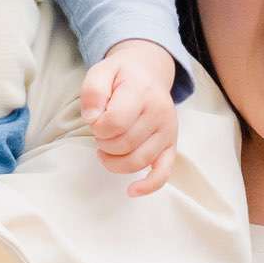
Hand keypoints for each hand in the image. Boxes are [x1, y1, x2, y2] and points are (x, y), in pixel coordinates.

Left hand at [79, 40, 180, 194]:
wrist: (148, 73)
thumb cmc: (121, 76)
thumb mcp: (101, 71)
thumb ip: (93, 91)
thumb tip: (94, 119)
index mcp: (142, 92)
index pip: (115, 122)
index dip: (97, 127)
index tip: (95, 119)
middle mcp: (160, 112)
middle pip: (124, 144)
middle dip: (103, 143)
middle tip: (100, 132)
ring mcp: (168, 132)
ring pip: (137, 161)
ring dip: (114, 161)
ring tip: (106, 149)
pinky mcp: (170, 146)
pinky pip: (163, 173)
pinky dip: (148, 186)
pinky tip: (132, 191)